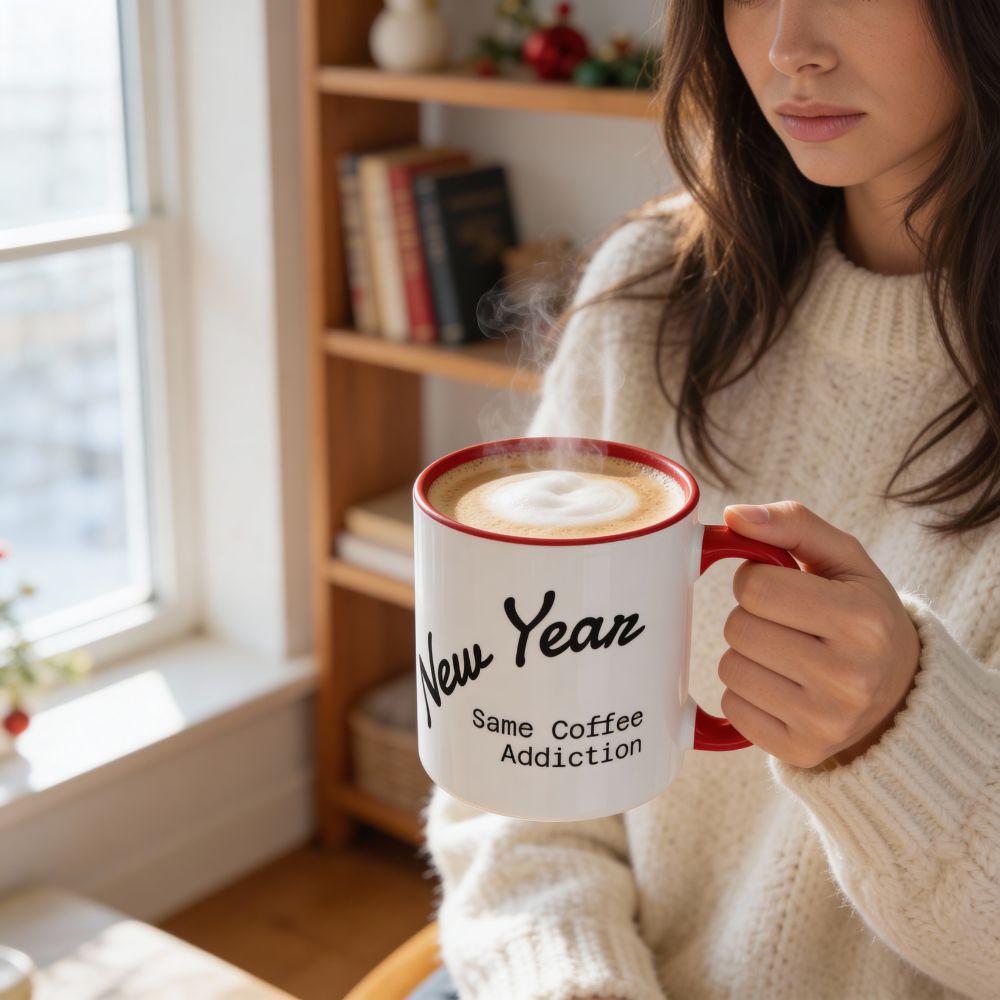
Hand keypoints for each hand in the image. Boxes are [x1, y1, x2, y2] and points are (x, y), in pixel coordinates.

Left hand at [716, 501, 921, 769]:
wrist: (898, 690)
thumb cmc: (860, 611)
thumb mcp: (843, 558)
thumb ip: (791, 524)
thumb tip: (733, 517)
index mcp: (860, 620)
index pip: (755, 587)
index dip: (754, 580)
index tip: (780, 588)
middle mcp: (848, 677)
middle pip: (739, 629)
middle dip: (750, 617)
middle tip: (786, 623)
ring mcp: (825, 721)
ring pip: (730, 669)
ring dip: (746, 655)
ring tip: (786, 654)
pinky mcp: (800, 750)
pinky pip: (732, 708)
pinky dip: (746, 694)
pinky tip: (782, 687)